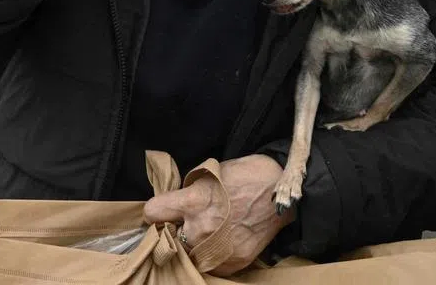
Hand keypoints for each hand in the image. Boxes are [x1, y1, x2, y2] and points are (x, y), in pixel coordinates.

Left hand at [144, 154, 291, 275]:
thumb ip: (187, 191)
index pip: (153, 212)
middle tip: (188, 220)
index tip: (162, 210)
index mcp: (193, 202)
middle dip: (175, 229)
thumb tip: (172, 202)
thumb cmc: (245, 175)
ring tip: (206, 231)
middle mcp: (201, 229)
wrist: (282, 193)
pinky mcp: (233, 262)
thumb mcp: (209, 172)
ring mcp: (217, 249)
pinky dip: (211, 255)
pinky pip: (209, 264)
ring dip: (192, 244)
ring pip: (187, 254)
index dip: (155, 210)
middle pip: (169, 237)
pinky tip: (220, 240)